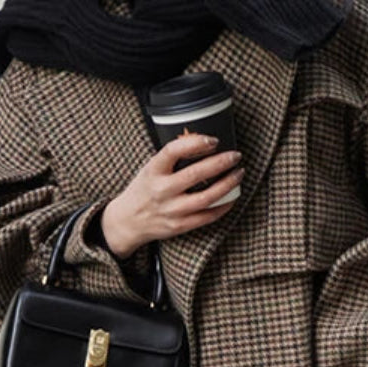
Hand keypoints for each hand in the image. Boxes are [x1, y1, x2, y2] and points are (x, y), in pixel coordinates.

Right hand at [100, 132, 243, 258]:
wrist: (128, 221)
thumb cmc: (144, 190)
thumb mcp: (151, 168)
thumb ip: (172, 158)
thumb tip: (203, 143)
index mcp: (153, 171)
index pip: (173, 150)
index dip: (195, 142)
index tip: (213, 140)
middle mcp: (162, 191)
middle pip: (196, 174)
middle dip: (221, 162)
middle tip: (235, 156)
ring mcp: (171, 210)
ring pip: (207, 197)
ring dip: (227, 184)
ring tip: (238, 174)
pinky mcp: (179, 226)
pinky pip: (207, 216)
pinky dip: (223, 205)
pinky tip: (232, 196)